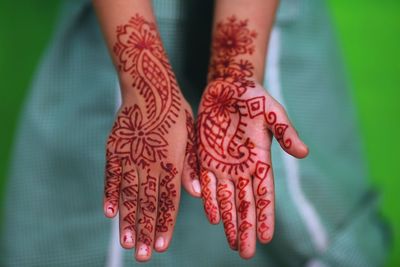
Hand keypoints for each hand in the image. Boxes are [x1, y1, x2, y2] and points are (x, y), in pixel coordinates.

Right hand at [103, 15, 198, 261]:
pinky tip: (109, 212)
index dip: (164, 224)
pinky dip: (110, 194)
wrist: (149, 85)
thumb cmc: (176, 111)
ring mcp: (130, 155)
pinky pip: (111, 175)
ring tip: (126, 242)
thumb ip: (192, 165)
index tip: (160, 245)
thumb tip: (194, 193)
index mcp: (172, 160)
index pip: (168, 199)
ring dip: (127, 220)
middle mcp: (150, 161)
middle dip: (145, 231)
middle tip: (142, 255)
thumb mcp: (193, 134)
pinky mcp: (114, 148)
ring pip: (129, 194)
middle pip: (147, 202)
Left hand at [197, 59, 307, 258]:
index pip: (264, 193)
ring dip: (229, 221)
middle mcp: (242, 167)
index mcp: (260, 158)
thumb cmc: (253, 96)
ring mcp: (223, 163)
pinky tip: (213, 217)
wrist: (228, 86)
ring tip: (231, 242)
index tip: (265, 237)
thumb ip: (286, 132)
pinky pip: (207, 183)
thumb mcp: (273, 111)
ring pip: (227, 199)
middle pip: (244, 203)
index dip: (264, 215)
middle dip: (245, 227)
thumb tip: (304, 153)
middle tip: (245, 252)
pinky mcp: (206, 157)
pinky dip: (210, 201)